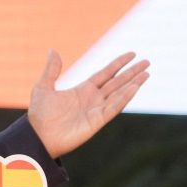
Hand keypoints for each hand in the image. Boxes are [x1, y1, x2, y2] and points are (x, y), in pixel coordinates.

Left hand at [27, 49, 148, 160]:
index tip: (132, 54)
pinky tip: (134, 88)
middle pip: (117, 82)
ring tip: (147, 73)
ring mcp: (97, 110)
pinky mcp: (97, 121)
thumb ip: (52, 70)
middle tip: (147, 62)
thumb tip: (53, 50)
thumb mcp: (44, 87)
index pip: (106, 73)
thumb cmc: (40, 115)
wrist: (39, 136)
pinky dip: (125, 97)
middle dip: (132, 72)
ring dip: (133, 84)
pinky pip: (114, 107)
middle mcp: (93, 99)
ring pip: (120, 93)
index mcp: (83, 90)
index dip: (118, 64)